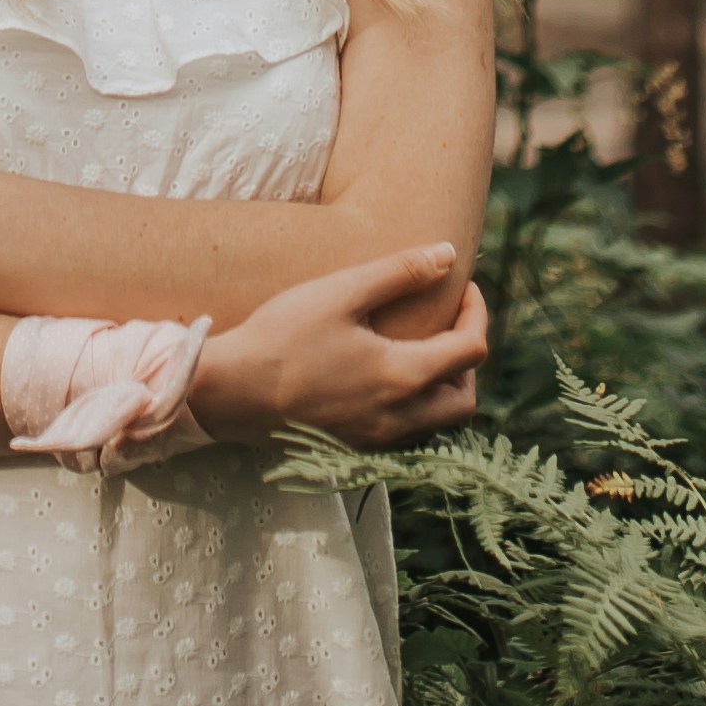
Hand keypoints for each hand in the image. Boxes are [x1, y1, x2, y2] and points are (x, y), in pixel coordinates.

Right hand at [192, 242, 488, 450]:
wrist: (228, 393)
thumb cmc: (281, 337)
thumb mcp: (341, 293)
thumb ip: (399, 272)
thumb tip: (449, 253)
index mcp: (402, 377)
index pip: (472, 350)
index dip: (477, 312)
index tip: (462, 286)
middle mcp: (398, 420)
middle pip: (465, 400)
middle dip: (467, 361)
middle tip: (447, 325)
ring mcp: (376, 443)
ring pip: (437, 424)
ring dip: (442, 388)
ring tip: (419, 350)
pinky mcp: (353, 452)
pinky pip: (407, 437)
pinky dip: (414, 410)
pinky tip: (385, 380)